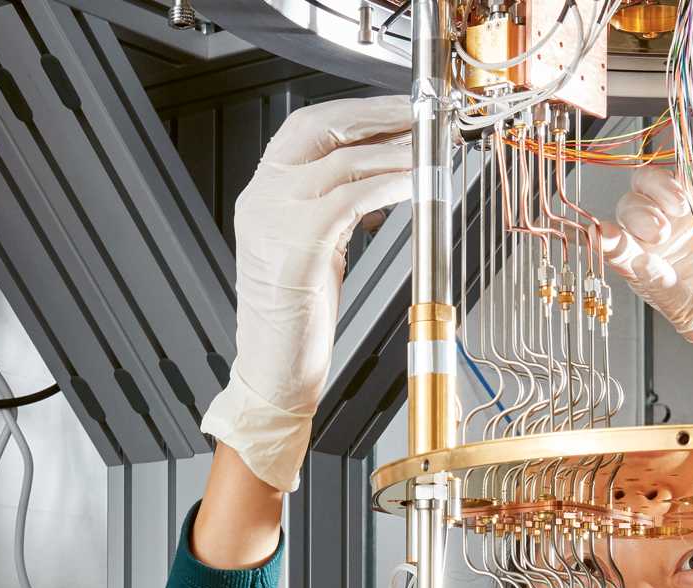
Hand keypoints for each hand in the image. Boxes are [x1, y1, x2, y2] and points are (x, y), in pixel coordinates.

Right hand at [200, 96, 412, 491]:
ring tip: (430, 150)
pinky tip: (415, 185)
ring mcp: (273, 218)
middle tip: (421, 114)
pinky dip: (389, 186)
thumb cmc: (295, 322)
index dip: (357, 110)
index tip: (399, 107)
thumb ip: (336, 207)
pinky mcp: (295, 245)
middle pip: (321, 127)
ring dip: (395, 150)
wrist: (272, 375)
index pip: (307, 127)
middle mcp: (262, 197)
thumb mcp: (316, 249)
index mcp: (263, 193)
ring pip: (342, 159)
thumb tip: (382, 176)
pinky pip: (351, 198)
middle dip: (378, 115)